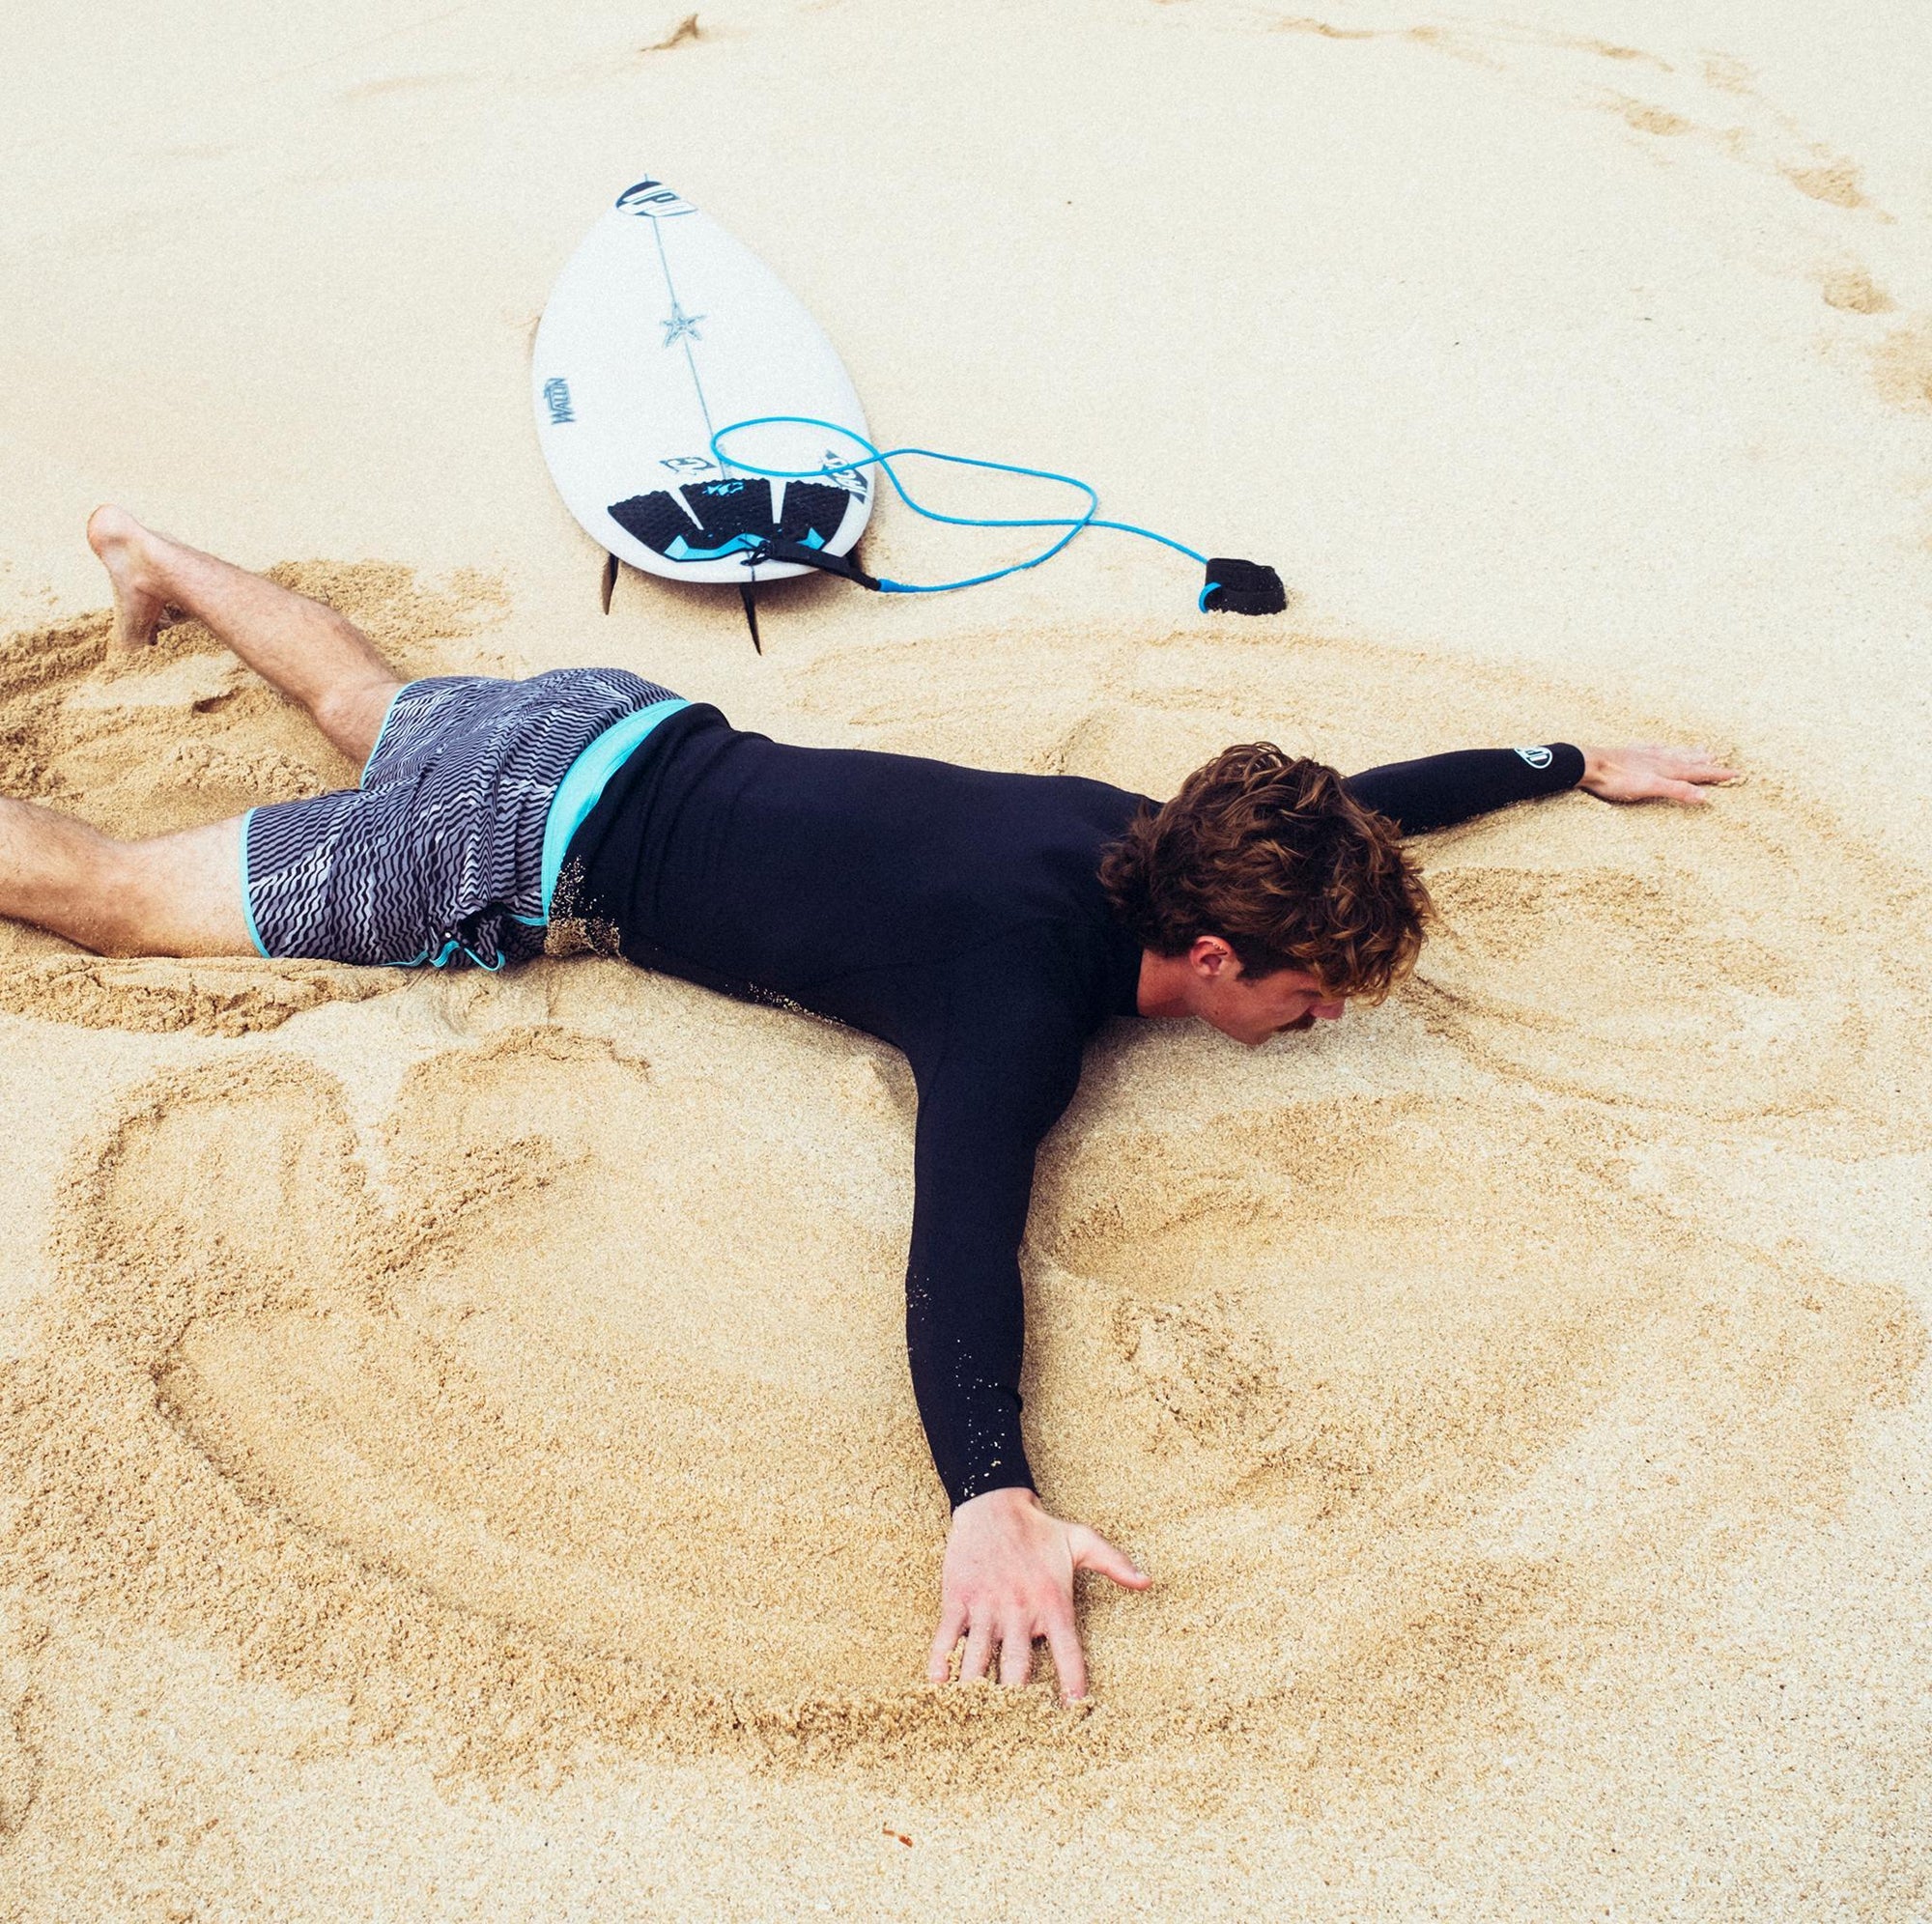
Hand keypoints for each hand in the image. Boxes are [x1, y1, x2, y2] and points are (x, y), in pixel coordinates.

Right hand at [927, 1487, 1148, 1702]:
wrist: (992, 1502)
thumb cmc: (1040, 1528)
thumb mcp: (1081, 1540)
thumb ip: (1115, 1563)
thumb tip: (1148, 1582)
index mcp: (1052, 1601)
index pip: (1067, 1652)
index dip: (1072, 1684)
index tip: (1074, 1713)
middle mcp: (1019, 1609)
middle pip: (1016, 1668)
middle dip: (1016, 1702)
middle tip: (1015, 1733)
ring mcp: (985, 1605)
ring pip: (977, 1659)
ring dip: (975, 1691)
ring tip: (974, 1720)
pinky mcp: (957, 1598)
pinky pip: (946, 1637)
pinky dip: (940, 1663)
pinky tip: (938, 1687)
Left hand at [1578, 743, 1738, 805]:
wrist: (1589, 764)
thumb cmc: (1617, 779)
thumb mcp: (1649, 788)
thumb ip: (1676, 791)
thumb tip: (1705, 796)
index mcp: (1667, 769)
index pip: (1698, 772)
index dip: (1717, 774)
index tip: (1736, 773)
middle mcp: (1659, 759)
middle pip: (1688, 760)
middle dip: (1706, 761)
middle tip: (1722, 756)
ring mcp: (1644, 755)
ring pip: (1673, 753)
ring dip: (1689, 753)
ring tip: (1701, 749)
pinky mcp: (1630, 753)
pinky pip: (1652, 748)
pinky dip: (1662, 747)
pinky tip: (1661, 745)